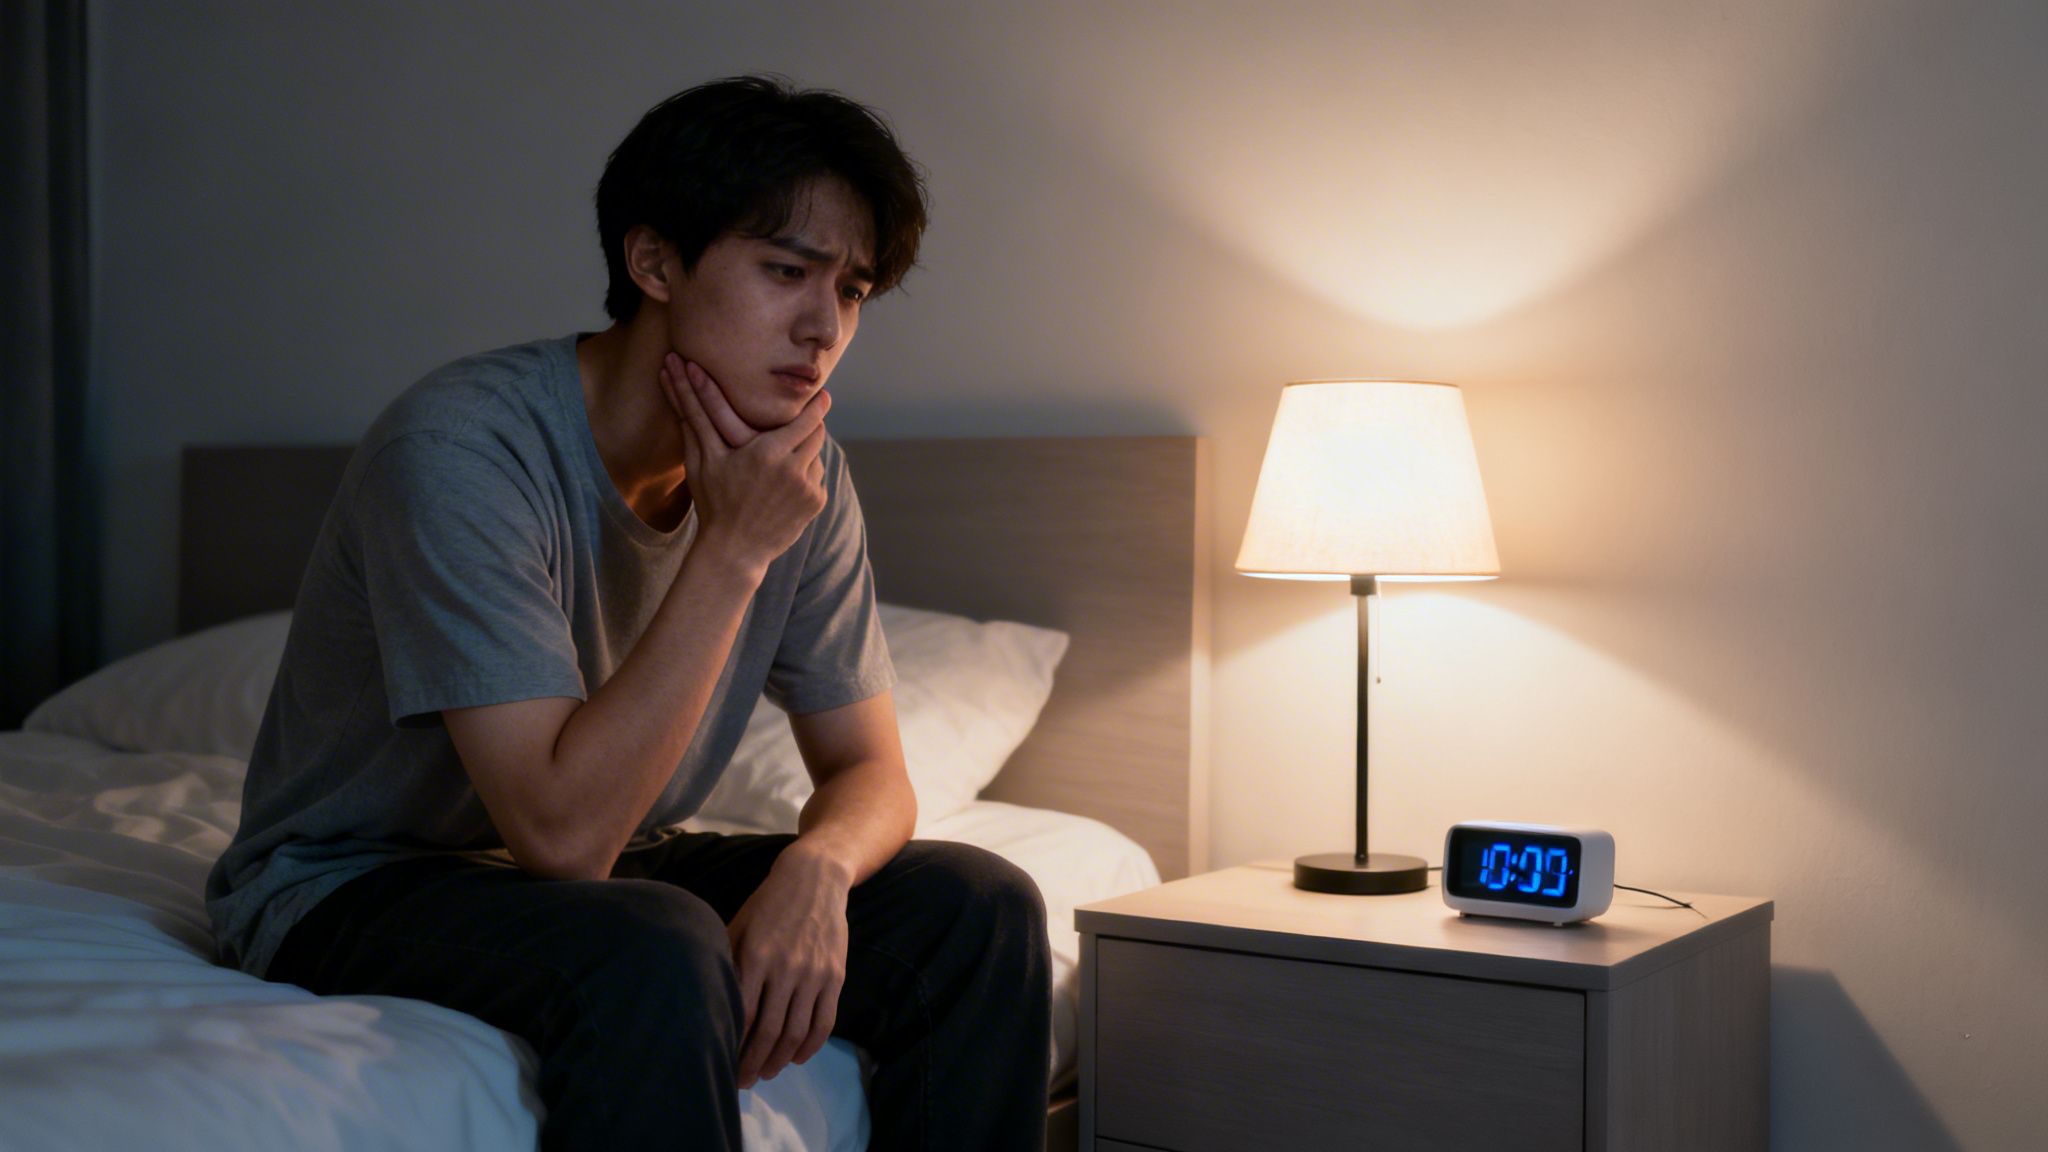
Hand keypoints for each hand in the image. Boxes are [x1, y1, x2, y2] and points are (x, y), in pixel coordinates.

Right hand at [657, 354, 830, 572]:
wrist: (734, 551)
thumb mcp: (703, 462)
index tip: (822, 394)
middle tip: (804, 421)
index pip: (807, 420)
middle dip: (811, 427)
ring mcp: (808, 490)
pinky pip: (816, 479)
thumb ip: (698, 421)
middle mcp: (794, 470)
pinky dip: (806, 476)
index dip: (816, 406)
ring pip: (817, 457)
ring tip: (786, 457)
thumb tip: (676, 378)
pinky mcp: (815, 505)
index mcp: (769, 454)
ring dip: (806, 453)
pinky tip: (785, 484)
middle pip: (818, 435)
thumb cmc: (713, 504)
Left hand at [727, 844, 851, 1087]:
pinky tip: (796, 1058)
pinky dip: (811, 1046)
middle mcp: (786, 968)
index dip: (732, 1046)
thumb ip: (727, 963)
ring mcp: (814, 973)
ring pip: (796, 1032)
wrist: (815, 878)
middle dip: (753, 1063)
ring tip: (767, 1073)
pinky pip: (824, 1021)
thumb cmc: (767, 904)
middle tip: (743, 1081)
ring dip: (780, 1059)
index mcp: (756, 956)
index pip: (741, 1015)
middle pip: (768, 1031)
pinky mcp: (835, 975)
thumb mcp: (738, 927)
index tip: (722, 1063)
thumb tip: (710, 1004)